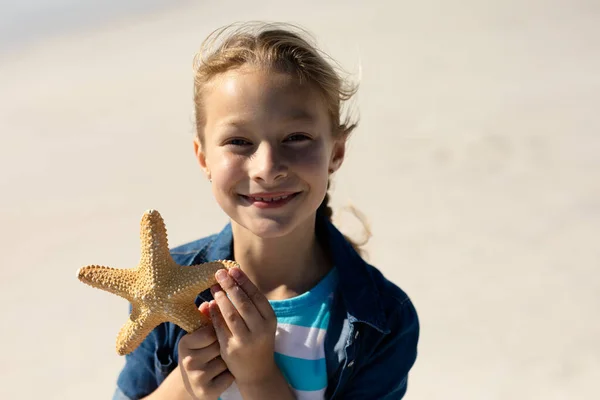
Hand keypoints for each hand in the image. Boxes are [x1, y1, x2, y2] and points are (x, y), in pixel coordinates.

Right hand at [177, 303, 234, 399]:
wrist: (195, 383)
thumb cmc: (201, 352)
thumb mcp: (199, 335)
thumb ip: (205, 318)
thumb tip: (209, 303)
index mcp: (184, 343)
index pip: (211, 332)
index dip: (218, 334)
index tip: (214, 339)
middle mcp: (187, 361)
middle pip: (220, 346)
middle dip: (224, 347)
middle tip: (218, 352)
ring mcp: (196, 378)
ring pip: (226, 361)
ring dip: (228, 361)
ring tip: (219, 363)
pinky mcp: (206, 392)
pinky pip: (229, 377)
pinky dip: (229, 375)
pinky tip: (222, 375)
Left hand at [209, 267, 278, 386]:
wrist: (257, 372)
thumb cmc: (257, 340)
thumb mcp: (259, 322)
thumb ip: (247, 304)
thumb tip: (230, 280)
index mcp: (270, 319)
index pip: (256, 296)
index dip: (244, 281)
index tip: (233, 270)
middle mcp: (260, 330)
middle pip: (243, 303)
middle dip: (230, 286)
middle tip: (219, 274)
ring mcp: (246, 340)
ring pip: (231, 315)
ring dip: (221, 298)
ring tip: (214, 288)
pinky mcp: (231, 349)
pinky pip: (220, 328)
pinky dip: (214, 315)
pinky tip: (210, 305)